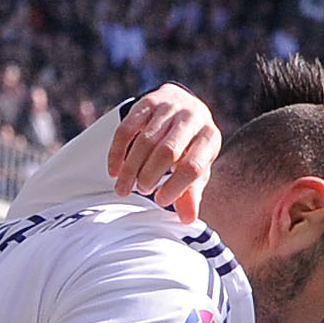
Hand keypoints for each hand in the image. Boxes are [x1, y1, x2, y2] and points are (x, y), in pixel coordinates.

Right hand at [106, 86, 221, 218]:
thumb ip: (192, 193)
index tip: (161, 201)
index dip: (176, 187)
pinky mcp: (146, 102)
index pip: (194, 165)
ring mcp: (168, 108)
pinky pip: (126, 128)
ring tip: (124, 188)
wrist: (185, 107)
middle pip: (168, 151)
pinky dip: (117, 152)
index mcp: (209, 137)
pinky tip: (114, 171)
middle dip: (151, 174)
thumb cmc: (192, 147)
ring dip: (131, 167)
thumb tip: (187, 220)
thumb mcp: (198, 168)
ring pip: (144, 140)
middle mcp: (192, 118)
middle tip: (143, 190)